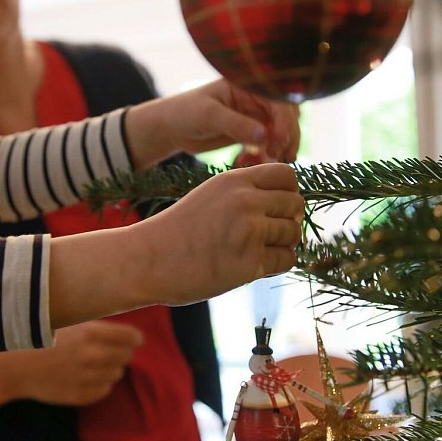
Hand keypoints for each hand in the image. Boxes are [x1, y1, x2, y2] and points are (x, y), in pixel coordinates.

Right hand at [0, 320, 142, 412]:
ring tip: (99, 362)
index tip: (135, 338)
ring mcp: (86, 378)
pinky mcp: (79, 396)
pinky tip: (90, 376)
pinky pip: (104, 390)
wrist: (12, 363)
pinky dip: (102, 383)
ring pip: (117, 374)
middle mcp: (91, 357)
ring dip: (112, 367)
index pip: (130, 337)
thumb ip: (92, 323)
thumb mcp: (66, 320)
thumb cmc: (37, 334)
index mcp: (90, 334)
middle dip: (123, 352)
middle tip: (115, 349)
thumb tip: (118, 325)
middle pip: (126, 357)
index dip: (134, 337)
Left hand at [126, 80, 299, 167]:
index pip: (278, 99)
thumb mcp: (209, 115)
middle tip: (278, 156)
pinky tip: (257, 164)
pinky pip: (269, 145)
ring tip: (271, 163)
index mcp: (248, 84)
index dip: (284, 119)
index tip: (279, 140)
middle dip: (287, 136)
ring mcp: (255, 116)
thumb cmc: (185, 113)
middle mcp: (256, 98)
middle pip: (286, 116)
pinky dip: (268, 155)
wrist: (171, 129)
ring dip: (281, 148)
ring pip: (280, 132)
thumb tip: (265, 135)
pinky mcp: (251, 134)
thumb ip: (236, 124)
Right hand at [129, 162, 303, 305]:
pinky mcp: (250, 263)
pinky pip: (286, 260)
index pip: (287, 175)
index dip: (288, 191)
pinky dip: (275, 264)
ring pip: (293, 233)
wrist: (146, 260)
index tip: (277, 207)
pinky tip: (252, 265)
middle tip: (267, 234)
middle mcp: (245, 201)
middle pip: (295, 205)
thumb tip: (291, 200)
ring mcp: (249, 232)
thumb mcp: (211, 195)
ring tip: (255, 250)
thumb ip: (246, 191)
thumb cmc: (178, 230)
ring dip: (281, 244)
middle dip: (287, 220)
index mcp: (235, 180)